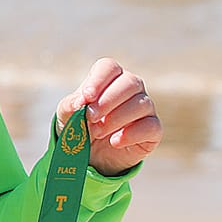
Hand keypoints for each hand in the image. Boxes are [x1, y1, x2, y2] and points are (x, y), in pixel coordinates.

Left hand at [57, 58, 160, 176]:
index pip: (110, 67)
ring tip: (97, 132)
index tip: (86, 97)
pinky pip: (151, 126)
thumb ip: (71, 105)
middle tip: (90, 117)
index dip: (98, 80)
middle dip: (108, 101)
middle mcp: (132, 88)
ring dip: (116, 119)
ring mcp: (146, 108)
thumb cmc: (79, 125)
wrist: (92, 154)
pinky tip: (115, 142)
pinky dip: (131, 134)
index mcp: (109, 78)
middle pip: (130, 82)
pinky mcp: (154, 129)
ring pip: (142, 104)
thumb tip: (80, 102)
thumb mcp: (68, 114)